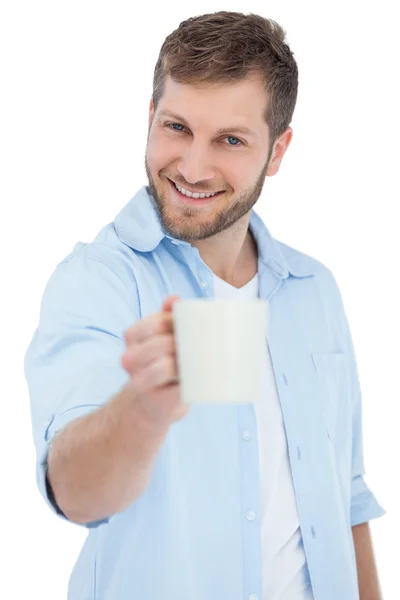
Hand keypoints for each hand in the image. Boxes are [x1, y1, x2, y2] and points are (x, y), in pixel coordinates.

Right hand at [121, 295, 188, 426]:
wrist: (150, 405)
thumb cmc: (161, 365)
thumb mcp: (161, 338)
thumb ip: (167, 317)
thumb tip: (174, 298)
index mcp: (132, 338)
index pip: (155, 323)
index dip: (175, 324)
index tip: (189, 328)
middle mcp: (129, 359)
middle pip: (162, 343)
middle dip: (184, 344)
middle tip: (200, 346)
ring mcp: (139, 381)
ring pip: (167, 365)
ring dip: (185, 363)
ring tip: (197, 362)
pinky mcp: (155, 401)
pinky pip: (176, 389)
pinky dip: (188, 381)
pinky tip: (195, 378)